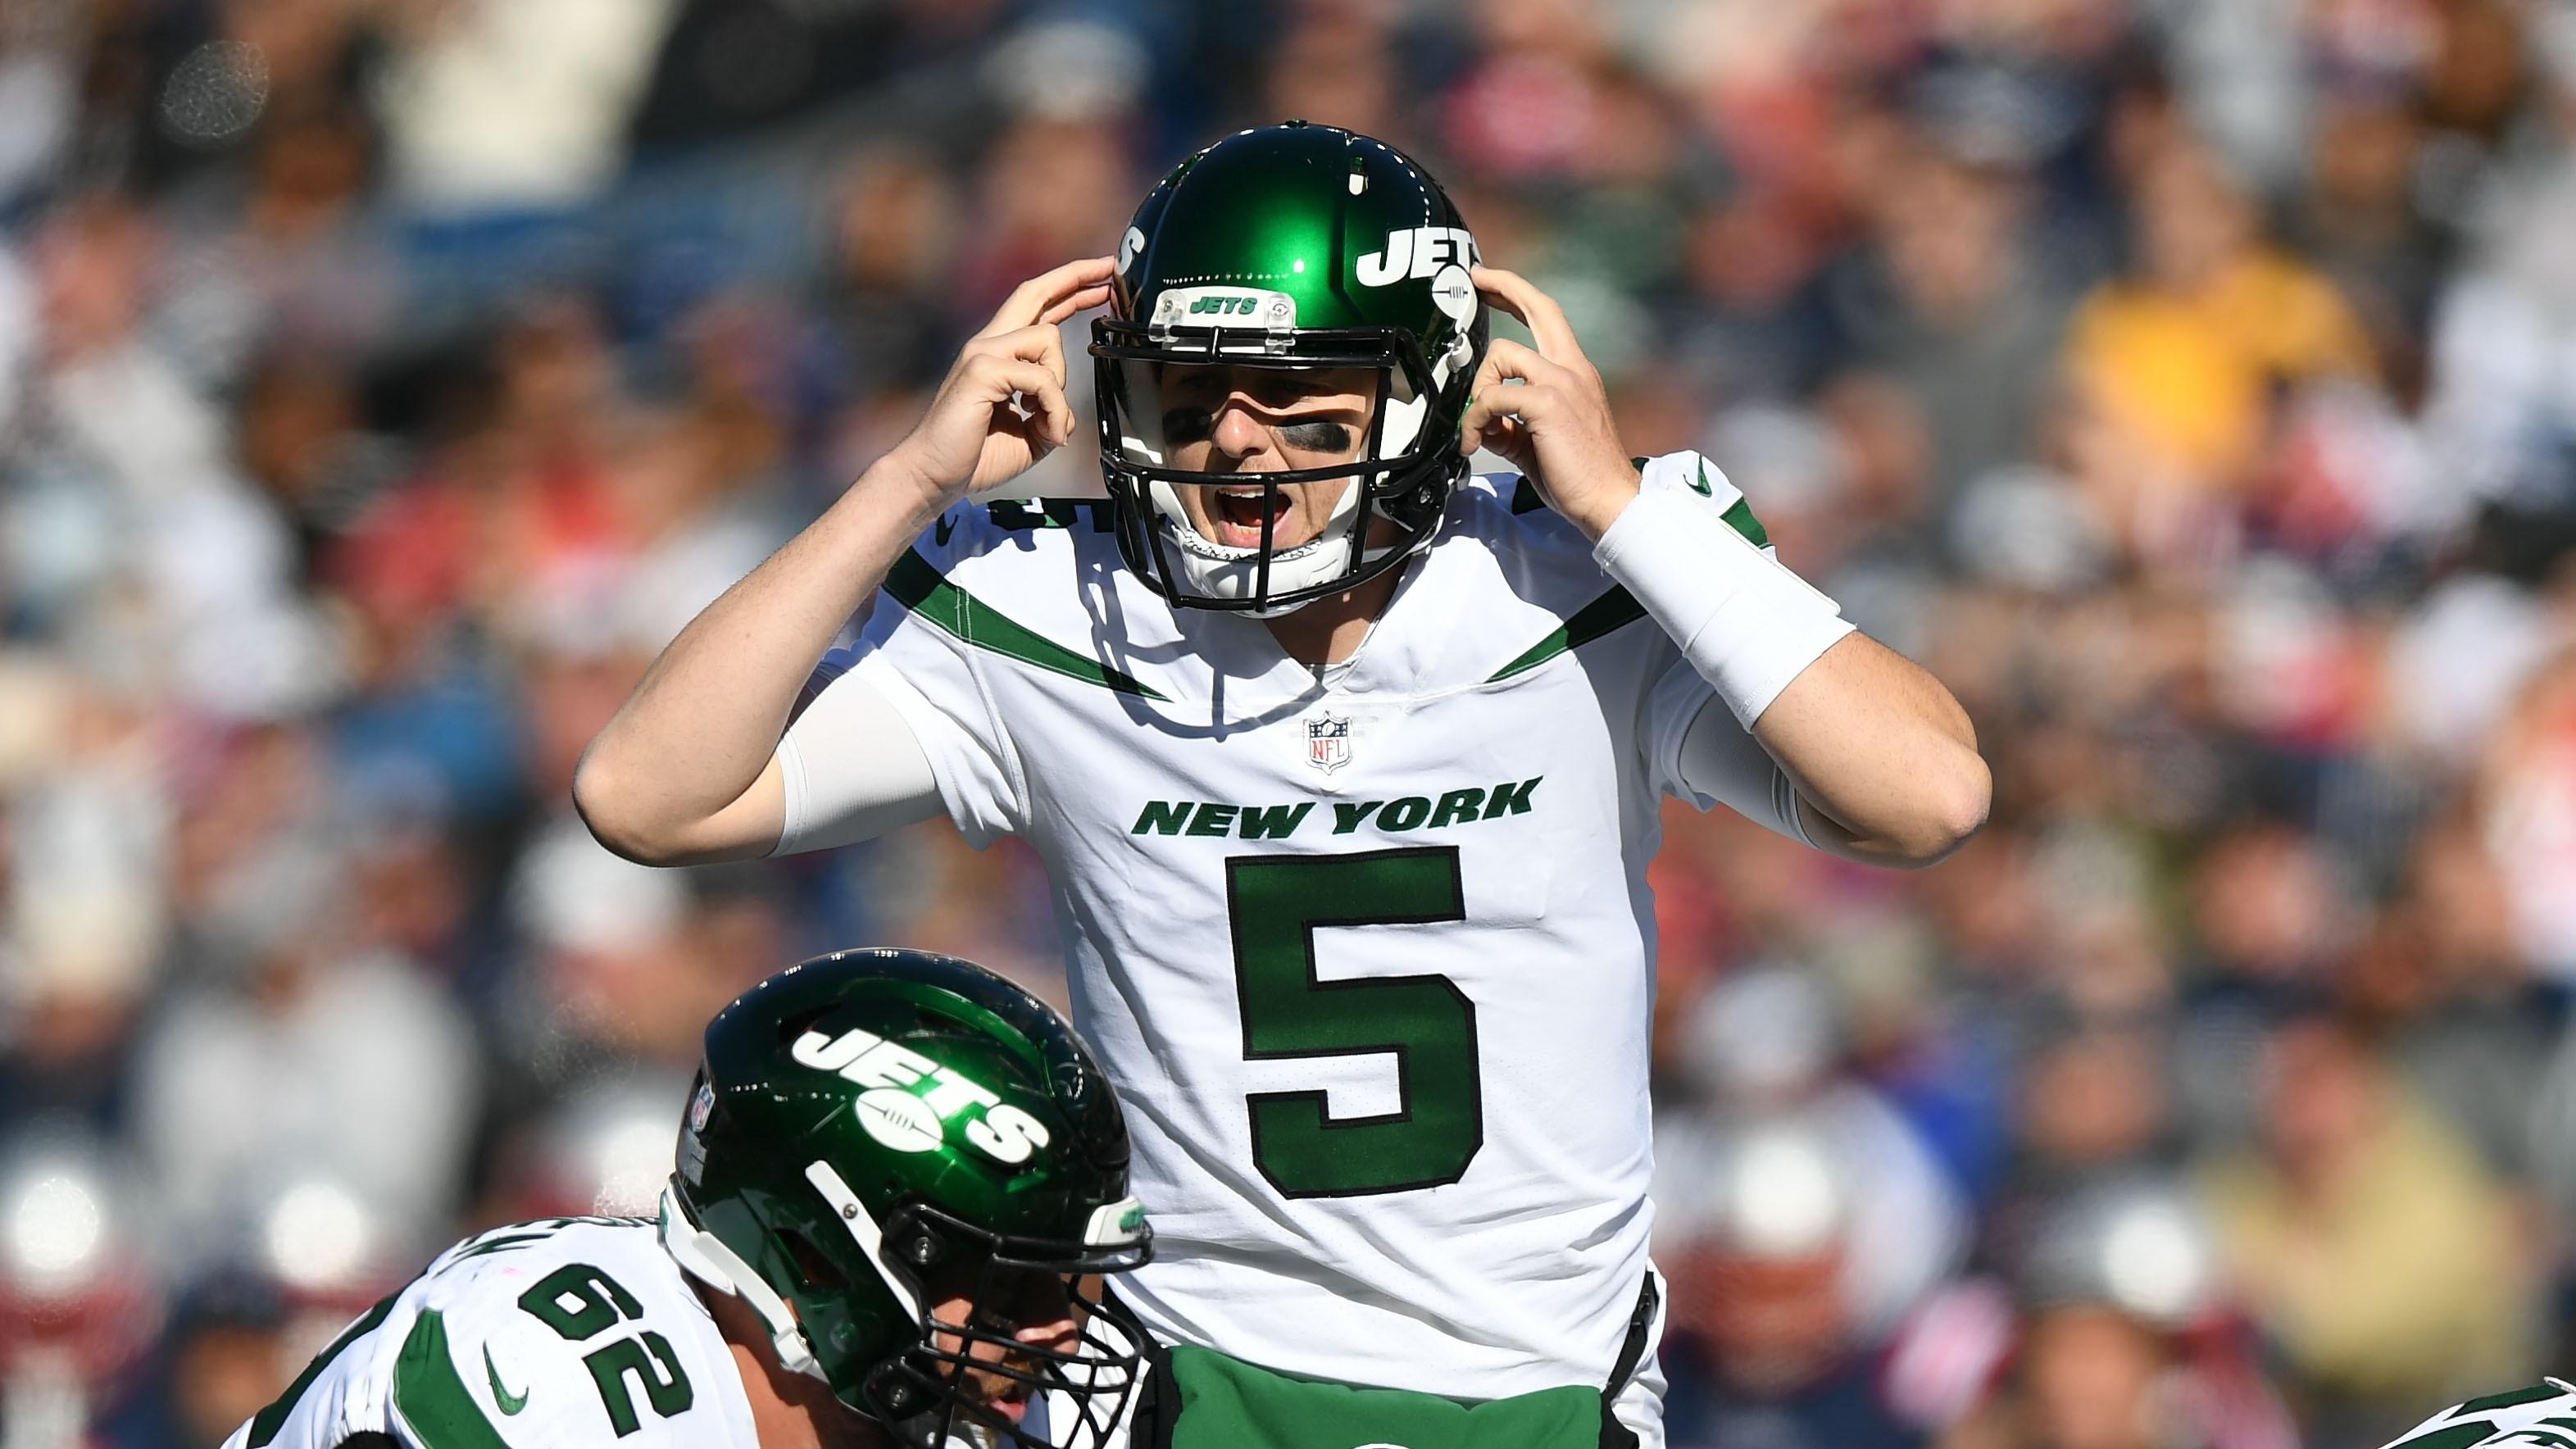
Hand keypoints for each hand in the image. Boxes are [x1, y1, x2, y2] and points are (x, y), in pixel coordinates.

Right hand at [877, 256, 1116, 507]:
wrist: (934, 476)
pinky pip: (1041, 377)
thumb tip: (1069, 413)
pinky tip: (1045, 430)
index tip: (1101, 281)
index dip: (1069, 289)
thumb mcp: (1033, 436)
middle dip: (1075, 276)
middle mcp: (989, 344)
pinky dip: (1054, 407)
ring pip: (1048, 338)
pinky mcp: (981, 369)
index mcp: (1000, 355)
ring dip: (1061, 384)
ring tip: (1049, 423)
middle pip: (1034, 291)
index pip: (1036, 307)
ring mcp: (982, 352)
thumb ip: (1054, 415)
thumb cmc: (975, 456)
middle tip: (1108, 268)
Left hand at [1459, 266, 1639, 540]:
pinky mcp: (1548, 403)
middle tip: (1475, 281)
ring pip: (1501, 355)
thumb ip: (1509, 424)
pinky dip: (1475, 419)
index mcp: (1576, 372)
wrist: (1609, 501)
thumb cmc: (1579, 476)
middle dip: (1504, 286)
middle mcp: (1573, 368)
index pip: (1549, 318)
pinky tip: (1475, 443)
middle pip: (1539, 307)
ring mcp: (1563, 381)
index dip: (1518, 294)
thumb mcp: (1536, 441)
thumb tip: (1478, 420)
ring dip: (1478, 390)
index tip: (1490, 283)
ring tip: (1476, 428)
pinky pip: (1493, 397)